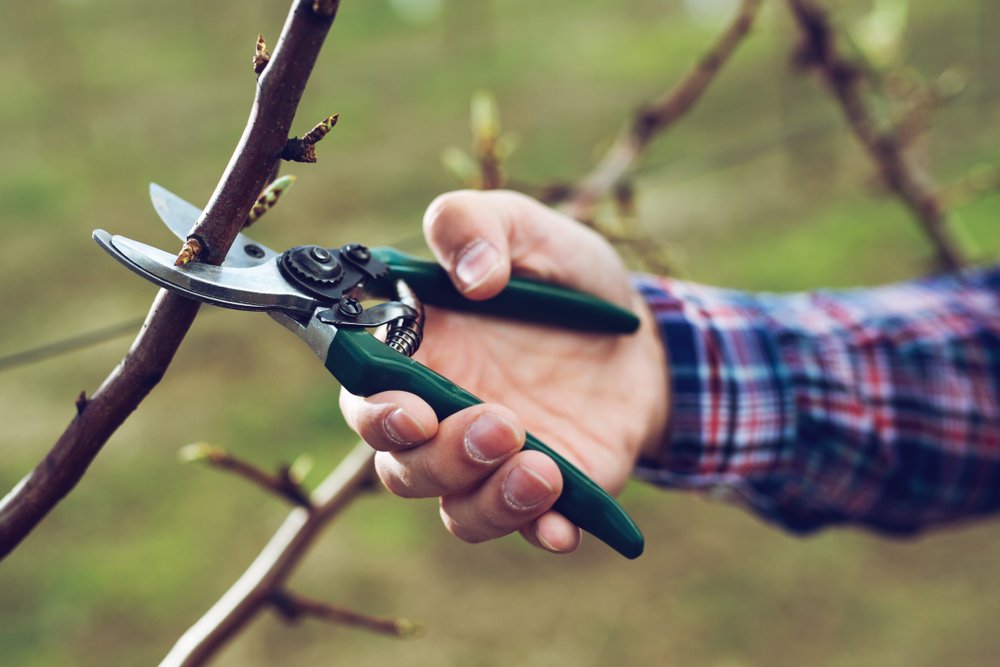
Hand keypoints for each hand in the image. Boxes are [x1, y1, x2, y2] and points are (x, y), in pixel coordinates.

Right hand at [340, 190, 668, 553]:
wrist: (642, 335)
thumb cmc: (564, 280)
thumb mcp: (527, 229)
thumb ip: (478, 225)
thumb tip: (472, 275)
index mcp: (419, 355)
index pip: (367, 394)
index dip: (376, 411)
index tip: (412, 408)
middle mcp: (443, 418)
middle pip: (402, 465)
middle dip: (438, 457)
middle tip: (498, 424)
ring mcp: (492, 463)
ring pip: (456, 508)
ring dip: (488, 497)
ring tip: (542, 467)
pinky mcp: (547, 492)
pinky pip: (526, 529)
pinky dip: (538, 533)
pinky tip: (562, 526)